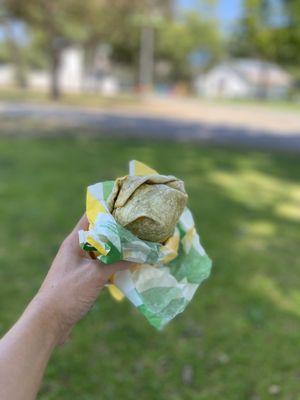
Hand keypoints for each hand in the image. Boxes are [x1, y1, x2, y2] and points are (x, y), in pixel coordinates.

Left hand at [33, 214, 128, 344]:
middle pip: (99, 233)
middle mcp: (76, 249)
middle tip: (137, 227)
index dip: (106, 208)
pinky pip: (100, 265)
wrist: (49, 322)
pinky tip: (127, 268)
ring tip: (136, 246)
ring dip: (116, 250)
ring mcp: (78, 264)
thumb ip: (118, 263)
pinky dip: (112, 265)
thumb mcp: (96, 275)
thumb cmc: (68, 292)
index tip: (125, 205)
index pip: (90, 216)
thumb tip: (140, 255)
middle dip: (117, 231)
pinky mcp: (82, 278)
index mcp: (74, 241)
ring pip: (101, 251)